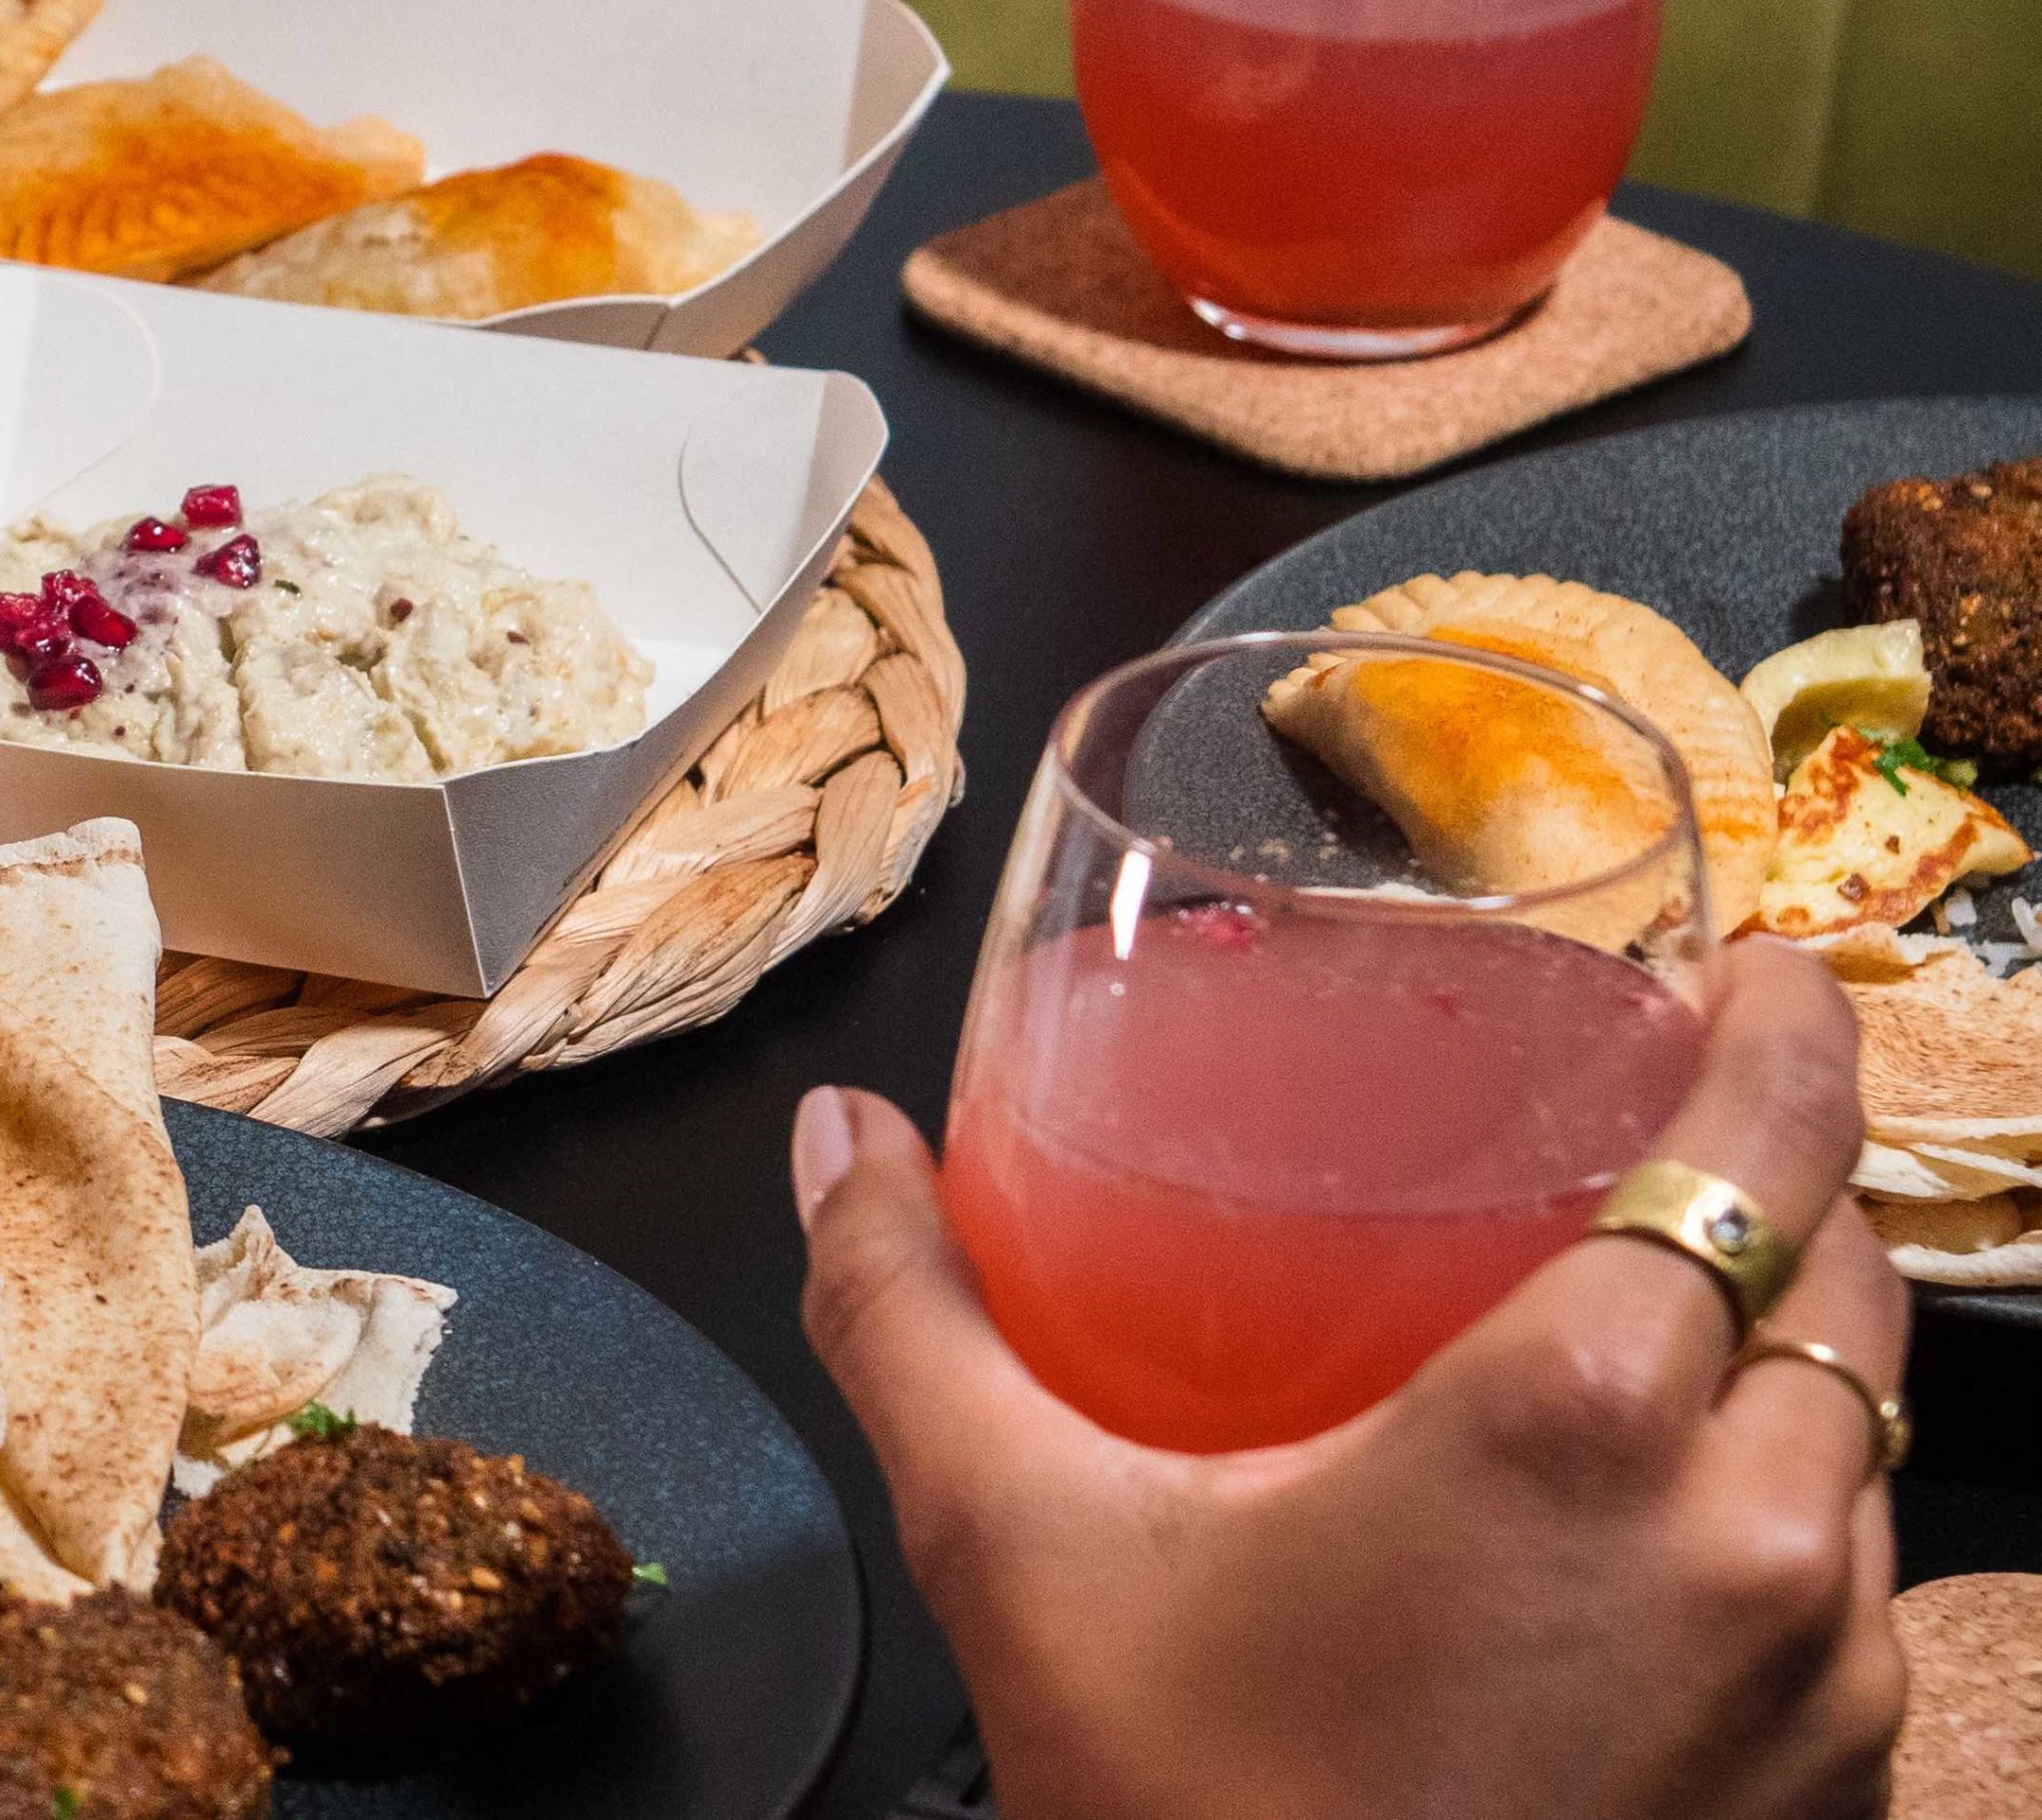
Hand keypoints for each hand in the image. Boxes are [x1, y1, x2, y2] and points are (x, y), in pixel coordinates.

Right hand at [799, 939, 1904, 1819]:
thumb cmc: (1196, 1818)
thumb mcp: (1018, 1543)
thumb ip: (913, 1314)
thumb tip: (838, 1149)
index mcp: (1587, 1423)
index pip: (1772, 1145)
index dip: (1786, 1029)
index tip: (1754, 971)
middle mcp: (1759, 1539)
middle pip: (1847, 1277)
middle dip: (1773, 1184)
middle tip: (1662, 1130)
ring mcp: (1828, 1685)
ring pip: (1866, 1440)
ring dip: (1782, 1360)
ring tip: (1647, 1325)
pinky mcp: (1841, 1798)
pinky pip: (1853, 1591)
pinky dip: (1783, 1520)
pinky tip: (1643, 1540)